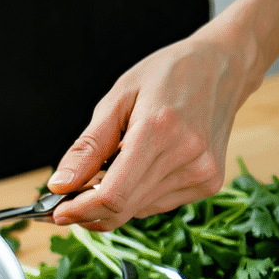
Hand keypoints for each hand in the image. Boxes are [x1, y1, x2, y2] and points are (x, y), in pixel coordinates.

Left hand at [45, 35, 260, 230]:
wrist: (223, 66)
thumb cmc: (167, 76)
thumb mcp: (116, 99)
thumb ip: (87, 147)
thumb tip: (59, 185)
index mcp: (159, 132)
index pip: (112, 195)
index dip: (79, 211)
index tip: (56, 212)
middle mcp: (187, 158)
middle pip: (123, 209)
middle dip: (87, 211)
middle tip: (64, 202)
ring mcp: (202, 173)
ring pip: (137, 211)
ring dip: (112, 202)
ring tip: (106, 172)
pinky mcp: (210, 183)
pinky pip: (157, 205)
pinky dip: (136, 196)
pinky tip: (137, 170)